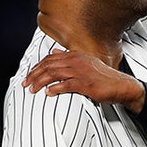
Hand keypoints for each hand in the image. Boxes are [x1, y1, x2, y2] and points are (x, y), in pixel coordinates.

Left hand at [23, 50, 146, 111]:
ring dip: (40, 82)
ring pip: (54, 74)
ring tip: (32, 89)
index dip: (37, 67)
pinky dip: (55, 89)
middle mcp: (77, 61)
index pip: (50, 59)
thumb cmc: (104, 78)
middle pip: (49, 65)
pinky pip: (66, 85)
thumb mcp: (86, 63)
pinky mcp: (86, 84)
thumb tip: (55, 52)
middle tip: (25, 84)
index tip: (28, 76)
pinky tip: (48, 93)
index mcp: (76, 56)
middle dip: (34, 75)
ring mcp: (81, 72)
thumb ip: (70, 58)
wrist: (122, 86)